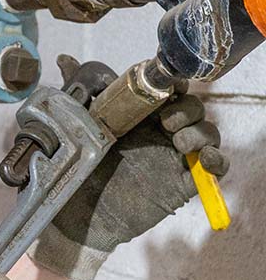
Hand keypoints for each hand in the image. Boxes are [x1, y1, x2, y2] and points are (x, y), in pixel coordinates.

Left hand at [30, 80, 228, 279]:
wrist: (75, 219)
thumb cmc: (76, 174)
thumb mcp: (73, 131)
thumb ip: (75, 94)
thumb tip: (64, 60)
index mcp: (139, 117)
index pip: (169, 90)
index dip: (173, 83)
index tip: (165, 85)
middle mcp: (161, 133)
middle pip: (192, 107)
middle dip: (187, 108)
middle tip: (167, 121)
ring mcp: (174, 156)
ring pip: (207, 131)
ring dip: (199, 131)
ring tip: (178, 142)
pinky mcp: (183, 182)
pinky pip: (215, 166)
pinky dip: (216, 159)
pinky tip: (202, 159)